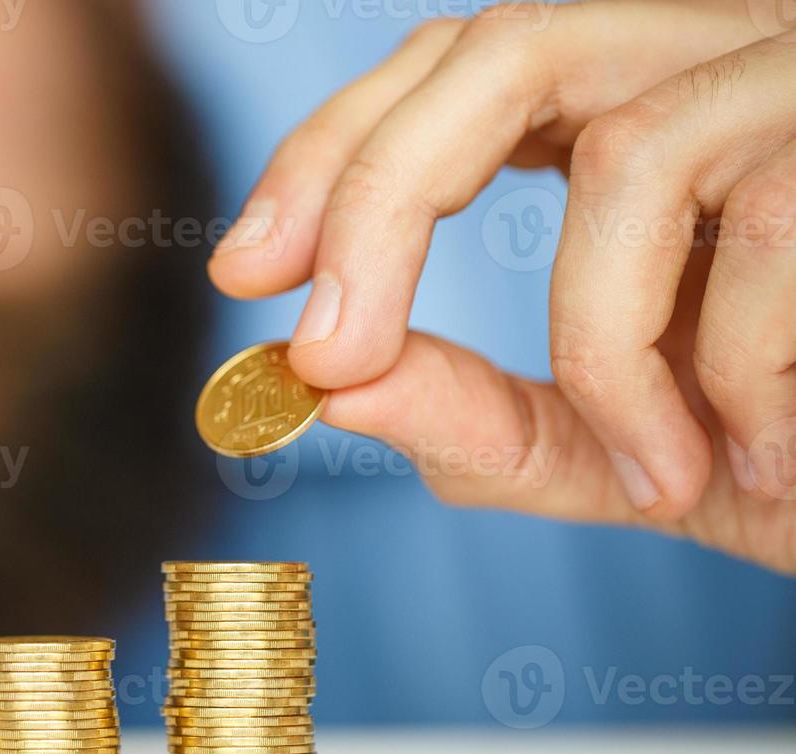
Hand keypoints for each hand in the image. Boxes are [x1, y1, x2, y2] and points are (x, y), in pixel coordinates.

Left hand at [210, 0, 795, 573]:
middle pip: (503, 46)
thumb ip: (483, 422)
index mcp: (636, 114)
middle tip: (324, 349)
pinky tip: (769, 453)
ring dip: (608, 346)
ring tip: (661, 476)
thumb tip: (328, 382)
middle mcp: (720, 56)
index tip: (241, 271)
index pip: (449, 73)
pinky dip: (731, 376)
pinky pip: (769, 232)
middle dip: (383, 197)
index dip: (329, 154)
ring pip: (636, 155)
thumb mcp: (619, 452)